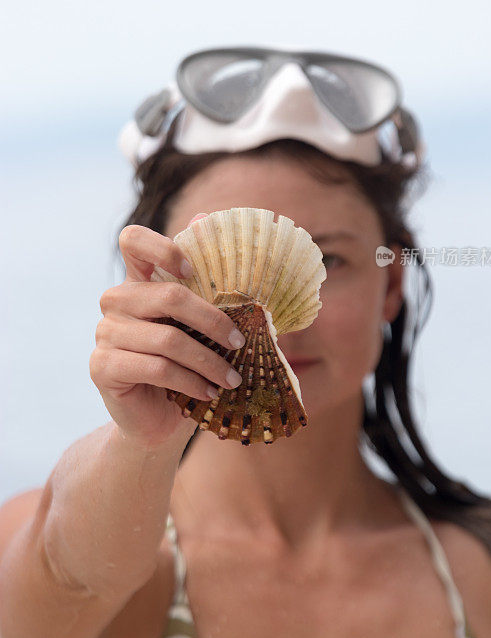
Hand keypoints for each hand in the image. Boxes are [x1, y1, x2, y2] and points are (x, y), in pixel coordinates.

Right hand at [89, 214, 243, 448]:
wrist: (157, 419)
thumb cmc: (185, 366)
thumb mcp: (198, 326)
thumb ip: (204, 283)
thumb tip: (207, 218)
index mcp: (138, 281)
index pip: (133, 240)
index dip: (162, 247)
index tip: (191, 270)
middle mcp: (116, 301)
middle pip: (168, 296)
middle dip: (212, 321)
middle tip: (240, 342)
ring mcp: (105, 333)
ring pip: (168, 339)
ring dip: (209, 361)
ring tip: (232, 379)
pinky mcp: (103, 366)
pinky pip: (157, 368)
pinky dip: (191, 381)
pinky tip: (208, 392)